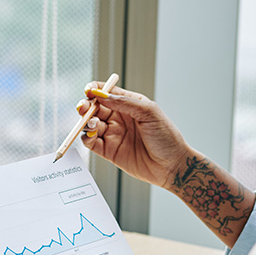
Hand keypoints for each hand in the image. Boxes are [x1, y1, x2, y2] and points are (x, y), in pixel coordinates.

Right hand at [77, 83, 191, 187]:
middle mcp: (119, 118)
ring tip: (91, 123)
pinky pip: (91, 142)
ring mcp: (113, 134)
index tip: (89, 90)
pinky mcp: (108, 151)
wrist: (171, 165)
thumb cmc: (166, 137)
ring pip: (90, 124)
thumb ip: (124, 102)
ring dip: (86, 121)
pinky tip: (90, 134)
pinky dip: (86, 137)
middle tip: (84, 107)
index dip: (95, 89)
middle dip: (86, 105)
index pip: (107, 92)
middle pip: (95, 107)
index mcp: (129, 104)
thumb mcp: (149, 112)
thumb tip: (102, 95)